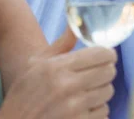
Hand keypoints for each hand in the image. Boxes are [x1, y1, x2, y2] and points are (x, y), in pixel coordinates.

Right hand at [0, 27, 116, 118]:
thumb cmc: (24, 94)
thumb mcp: (36, 65)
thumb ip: (61, 44)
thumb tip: (75, 23)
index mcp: (57, 67)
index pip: (101, 54)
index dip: (107, 54)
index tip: (106, 57)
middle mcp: (67, 86)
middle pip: (109, 72)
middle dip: (105, 72)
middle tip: (96, 75)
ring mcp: (73, 108)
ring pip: (108, 92)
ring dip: (100, 93)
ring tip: (84, 94)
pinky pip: (104, 112)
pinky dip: (96, 111)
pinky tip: (81, 110)